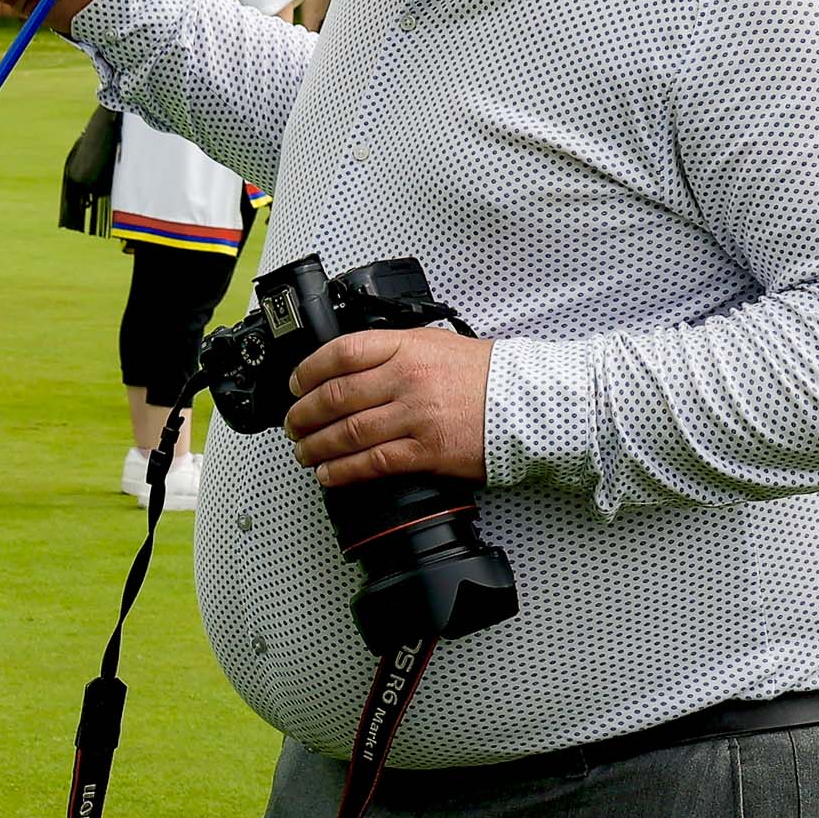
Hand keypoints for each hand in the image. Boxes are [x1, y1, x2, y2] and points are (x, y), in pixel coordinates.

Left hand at [282, 328, 492, 485]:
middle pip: (336, 397)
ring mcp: (416, 416)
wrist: (526, 403)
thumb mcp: (436, 343)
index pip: (341, 354)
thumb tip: (352, 364)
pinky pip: (372, 463)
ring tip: (303, 452)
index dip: (308, 371)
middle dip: (303, 414)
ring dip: (316, 446)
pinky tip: (329, 474)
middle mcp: (407, 379)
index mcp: (407, 348)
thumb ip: (394, 350)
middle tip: (292, 424)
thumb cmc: (485, 374)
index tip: (295, 384)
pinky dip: (343, 471)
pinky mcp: (426, 452)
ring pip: (348, 432)